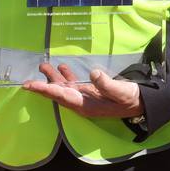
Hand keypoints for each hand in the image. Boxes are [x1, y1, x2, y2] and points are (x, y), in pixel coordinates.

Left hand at [22, 63, 143, 118]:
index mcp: (86, 105)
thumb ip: (106, 84)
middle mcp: (81, 103)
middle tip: (34, 71)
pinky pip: (74, 85)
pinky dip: (66, 76)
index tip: (28, 85)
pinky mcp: (90, 92)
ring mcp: (85, 98)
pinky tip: (62, 67)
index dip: (44, 90)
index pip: (61, 96)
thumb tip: (93, 73)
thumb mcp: (121, 92)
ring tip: (44, 65)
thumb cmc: (131, 99)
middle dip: (44, 83)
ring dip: (53, 77)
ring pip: (64, 88)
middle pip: (58, 93)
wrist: (140, 103)